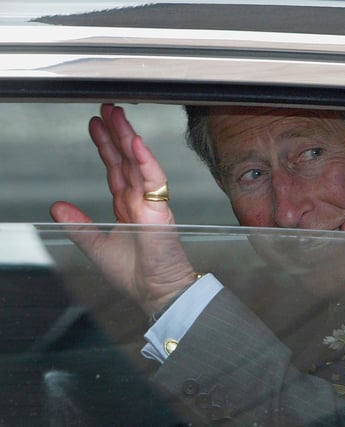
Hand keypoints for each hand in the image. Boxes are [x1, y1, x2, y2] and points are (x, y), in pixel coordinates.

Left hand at [50, 104, 195, 314]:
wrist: (157, 292)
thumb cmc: (137, 275)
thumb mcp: (97, 247)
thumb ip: (79, 225)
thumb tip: (57, 205)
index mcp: (127, 207)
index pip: (115, 169)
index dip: (105, 147)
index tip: (96, 126)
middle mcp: (140, 201)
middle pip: (126, 160)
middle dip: (116, 133)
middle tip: (107, 109)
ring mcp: (152, 203)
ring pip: (138, 163)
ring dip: (128, 138)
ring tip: (117, 116)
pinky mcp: (161, 210)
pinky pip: (154, 179)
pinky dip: (145, 160)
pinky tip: (135, 142)